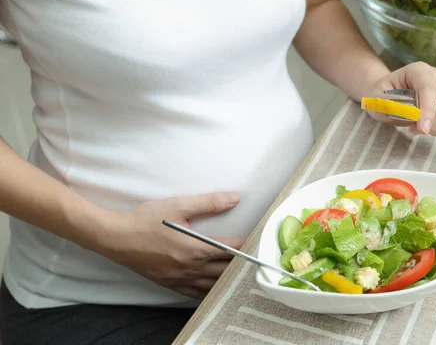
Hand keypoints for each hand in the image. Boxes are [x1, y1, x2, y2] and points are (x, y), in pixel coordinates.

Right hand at [103, 192, 245, 299]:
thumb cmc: (145, 221)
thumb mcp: (178, 206)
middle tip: (256, 257)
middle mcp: (192, 268)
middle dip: (243, 264)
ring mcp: (182, 280)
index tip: (260, 241)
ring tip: (242, 272)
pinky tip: (217, 286)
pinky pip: (198, 294)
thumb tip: (235, 198)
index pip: (233, 250)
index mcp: (197, 249)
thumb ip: (209, 203)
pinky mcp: (172, 285)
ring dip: (230, 279)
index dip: (249, 245)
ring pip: (215, 285)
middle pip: (227, 270)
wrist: (116, 238)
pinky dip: (211, 290)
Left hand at [367, 62, 435, 135]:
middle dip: (434, 122)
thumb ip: (395, 105)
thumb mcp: (380, 100)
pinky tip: (426, 128)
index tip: (422, 129)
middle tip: (413, 131)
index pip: (429, 88)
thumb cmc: (383, 96)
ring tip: (416, 128)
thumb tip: (414, 113)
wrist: (388, 96)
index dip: (428, 110)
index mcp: (418, 70)